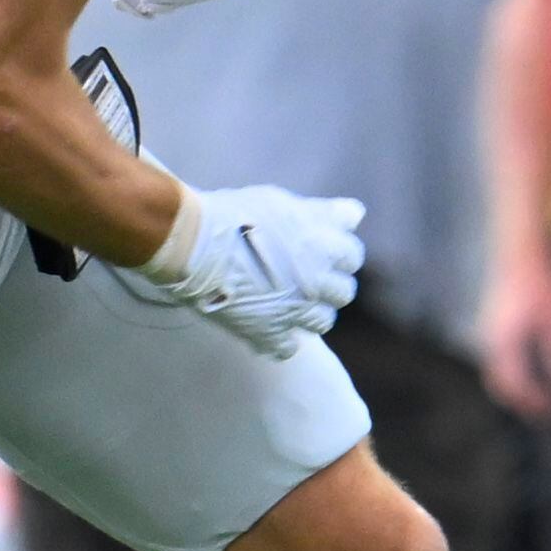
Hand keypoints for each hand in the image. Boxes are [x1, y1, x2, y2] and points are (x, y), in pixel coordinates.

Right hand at [108, 181, 363, 354]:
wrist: (194, 243)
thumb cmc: (237, 215)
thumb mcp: (283, 203)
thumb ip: (324, 213)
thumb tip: (356, 214)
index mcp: (325, 247)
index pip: (352, 256)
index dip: (336, 253)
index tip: (318, 251)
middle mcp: (319, 282)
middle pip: (343, 293)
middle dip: (327, 286)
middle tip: (302, 278)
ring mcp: (296, 311)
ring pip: (322, 322)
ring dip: (309, 313)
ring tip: (286, 303)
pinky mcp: (269, 333)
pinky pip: (288, 348)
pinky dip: (279, 340)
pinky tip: (266, 327)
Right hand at [477, 243, 550, 421]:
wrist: (521, 248)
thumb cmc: (543, 279)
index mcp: (504, 342)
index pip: (516, 385)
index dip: (535, 402)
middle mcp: (490, 340)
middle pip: (501, 383)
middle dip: (524, 399)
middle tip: (548, 408)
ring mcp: (489, 332)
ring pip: (500, 370)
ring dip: (522, 384)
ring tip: (547, 389)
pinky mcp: (494, 323)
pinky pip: (503, 357)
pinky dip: (519, 369)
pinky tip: (539, 362)